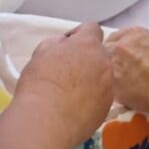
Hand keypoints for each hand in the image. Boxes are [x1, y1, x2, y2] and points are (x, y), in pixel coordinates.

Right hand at [14, 22, 114, 146]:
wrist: (46, 120)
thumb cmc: (40, 82)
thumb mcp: (42, 52)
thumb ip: (58, 43)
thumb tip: (65, 44)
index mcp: (88, 45)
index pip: (92, 28)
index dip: (79, 35)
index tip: (68, 46)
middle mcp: (104, 62)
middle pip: (99, 54)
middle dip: (86, 59)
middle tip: (67, 73)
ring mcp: (108, 86)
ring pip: (102, 76)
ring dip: (91, 79)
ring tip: (71, 93)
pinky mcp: (107, 107)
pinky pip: (102, 97)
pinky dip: (92, 99)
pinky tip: (75, 107)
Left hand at [105, 27, 148, 119]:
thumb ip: (139, 45)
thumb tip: (132, 54)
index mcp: (133, 34)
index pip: (114, 38)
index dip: (116, 48)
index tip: (119, 56)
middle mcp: (120, 46)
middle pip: (104, 51)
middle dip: (110, 59)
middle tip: (121, 70)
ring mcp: (114, 65)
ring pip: (102, 69)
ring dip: (110, 74)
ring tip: (126, 82)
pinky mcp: (112, 84)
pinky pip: (108, 85)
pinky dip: (115, 89)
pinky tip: (128, 93)